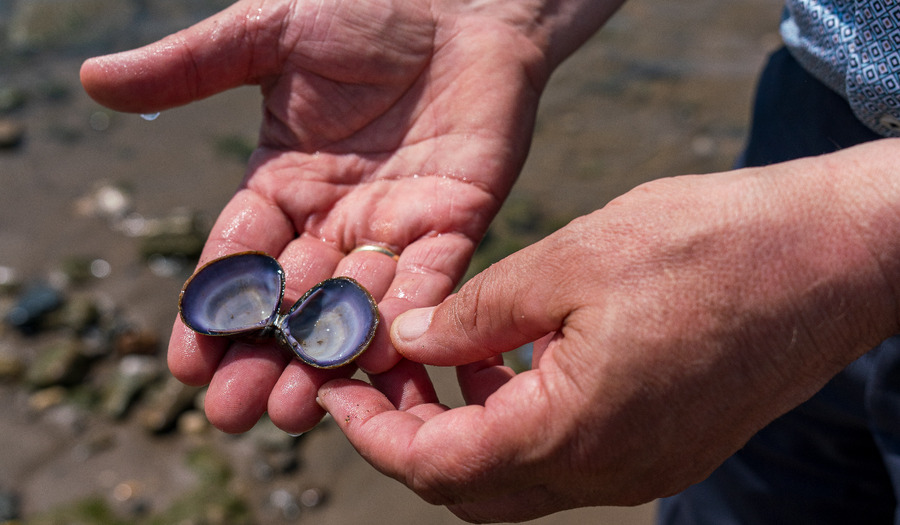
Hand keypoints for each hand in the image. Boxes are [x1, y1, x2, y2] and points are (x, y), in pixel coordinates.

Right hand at [80, 0, 550, 433]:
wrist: (460, 0)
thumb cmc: (366, 7)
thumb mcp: (268, 33)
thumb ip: (192, 67)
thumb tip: (94, 82)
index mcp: (286, 182)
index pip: (239, 258)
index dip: (213, 310)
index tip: (186, 364)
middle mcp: (337, 217)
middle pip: (292, 300)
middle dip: (263, 356)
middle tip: (234, 412)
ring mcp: (396, 224)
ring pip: (354, 306)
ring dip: (325, 359)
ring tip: (294, 411)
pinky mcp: (456, 221)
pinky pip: (427, 280)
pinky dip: (404, 320)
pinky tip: (377, 363)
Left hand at [316, 142, 899, 521]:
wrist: (829, 259)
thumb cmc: (710, 247)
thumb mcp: (571, 259)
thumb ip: (478, 313)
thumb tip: (413, 340)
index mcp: (574, 431)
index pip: (438, 466)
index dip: (374, 433)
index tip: (340, 393)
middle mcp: (607, 471)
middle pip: (472, 489)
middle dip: (411, 437)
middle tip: (383, 375)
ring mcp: (641, 467)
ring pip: (518, 478)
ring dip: (466, 430)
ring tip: (443, 360)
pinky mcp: (664, 446)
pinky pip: (566, 456)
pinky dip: (519, 422)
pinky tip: (511, 363)